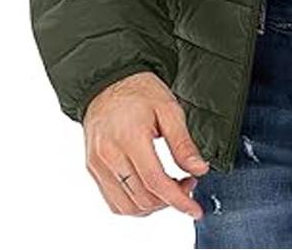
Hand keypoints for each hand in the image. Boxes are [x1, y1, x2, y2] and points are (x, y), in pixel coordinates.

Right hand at [82, 71, 208, 218]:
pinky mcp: (92, 168)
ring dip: (153, 206)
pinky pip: (113, 201)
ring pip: (126, 206)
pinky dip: (134, 205)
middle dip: (170, 200)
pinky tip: (150, 190)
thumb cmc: (141, 91)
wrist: (109, 81)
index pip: (155, 181)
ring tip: (170, 186)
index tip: (195, 209)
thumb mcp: (169, 109)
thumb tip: (199, 170)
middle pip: (142, 198)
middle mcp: (109, 154)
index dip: (178, 200)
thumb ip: (183, 143)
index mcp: (130, 136)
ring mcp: (97, 164)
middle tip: (188, 182)